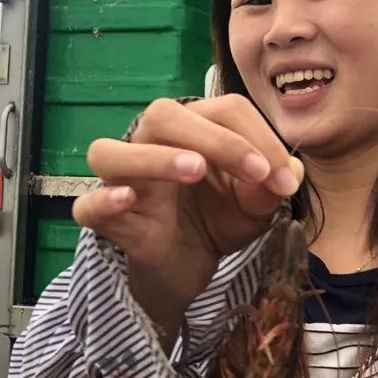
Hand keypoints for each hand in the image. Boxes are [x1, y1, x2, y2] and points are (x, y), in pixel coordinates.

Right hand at [72, 95, 304, 329]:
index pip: (223, 110)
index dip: (260, 137)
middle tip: (256, 172)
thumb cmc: (219, 219)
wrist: (191, 267)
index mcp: (193, 130)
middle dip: (218, 139)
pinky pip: (88, 207)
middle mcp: (151, 144)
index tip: (285, 180)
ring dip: (154, 157)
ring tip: (195, 170)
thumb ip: (270, 186)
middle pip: (164, 115)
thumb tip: (289, 171)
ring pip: (110, 152)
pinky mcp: (110, 222)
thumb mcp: (256, 205)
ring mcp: (124, 182)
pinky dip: (104, 201)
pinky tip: (129, 199)